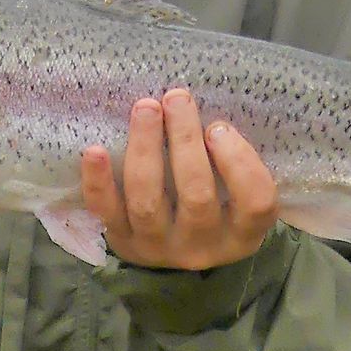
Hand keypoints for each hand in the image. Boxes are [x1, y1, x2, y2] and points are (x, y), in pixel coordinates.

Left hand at [80, 88, 279, 270]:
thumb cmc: (212, 202)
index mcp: (242, 233)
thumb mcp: (236, 193)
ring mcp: (158, 246)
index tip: (219, 127)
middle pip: (197, 195)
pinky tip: (95, 150)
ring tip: (146, 108)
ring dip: (145, 149)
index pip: (255, 202)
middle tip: (176, 98)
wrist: (171, 252)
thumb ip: (231, 159)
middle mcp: (201, 246)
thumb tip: (203, 105)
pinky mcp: (121, 241)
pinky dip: (98, 181)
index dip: (239, 162)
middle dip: (185, 140)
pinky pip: (106, 212)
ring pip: (149, 201)